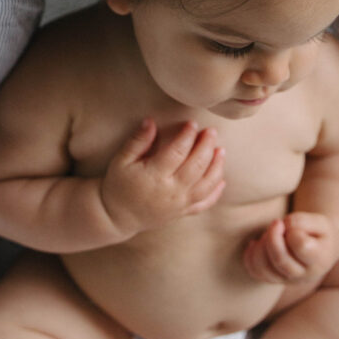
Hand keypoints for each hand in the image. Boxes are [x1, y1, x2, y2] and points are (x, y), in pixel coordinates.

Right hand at [101, 118, 225, 237]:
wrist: (117, 216)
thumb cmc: (118, 185)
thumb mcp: (121, 160)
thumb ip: (137, 141)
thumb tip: (150, 121)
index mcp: (154, 176)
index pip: (177, 152)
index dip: (187, 136)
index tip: (192, 123)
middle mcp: (171, 191)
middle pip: (196, 166)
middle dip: (206, 146)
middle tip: (211, 131)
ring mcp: (179, 204)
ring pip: (206, 185)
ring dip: (217, 167)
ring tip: (221, 150)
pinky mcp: (183, 212)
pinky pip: (204, 204)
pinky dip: (216, 192)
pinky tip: (222, 180)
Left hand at [243, 212, 338, 284]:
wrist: (323, 248)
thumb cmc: (320, 232)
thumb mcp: (320, 221)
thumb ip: (302, 222)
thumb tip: (282, 227)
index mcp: (319, 259)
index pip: (300, 246)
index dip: (293, 230)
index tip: (293, 223)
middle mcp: (303, 275)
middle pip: (280, 260)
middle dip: (272, 237)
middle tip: (277, 223)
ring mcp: (287, 280)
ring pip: (264, 268)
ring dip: (261, 246)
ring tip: (268, 234)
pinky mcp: (274, 279)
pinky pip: (255, 271)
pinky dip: (250, 255)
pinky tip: (256, 243)